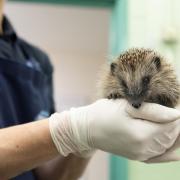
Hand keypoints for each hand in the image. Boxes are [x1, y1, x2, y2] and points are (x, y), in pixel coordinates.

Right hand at [49, 99, 179, 160]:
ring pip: (168, 146)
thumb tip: (176, 115)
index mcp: (141, 135)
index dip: (178, 114)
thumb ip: (153, 111)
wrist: (87, 129)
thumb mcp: (126, 107)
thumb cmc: (104, 114)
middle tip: (176, 110)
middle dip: (177, 123)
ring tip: (174, 123)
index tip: (178, 103)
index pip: (172, 125)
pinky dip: (171, 150)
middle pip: (171, 136)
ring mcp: (140, 155)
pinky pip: (160, 156)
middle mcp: (143, 149)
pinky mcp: (137, 156)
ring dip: (174, 134)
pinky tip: (175, 146)